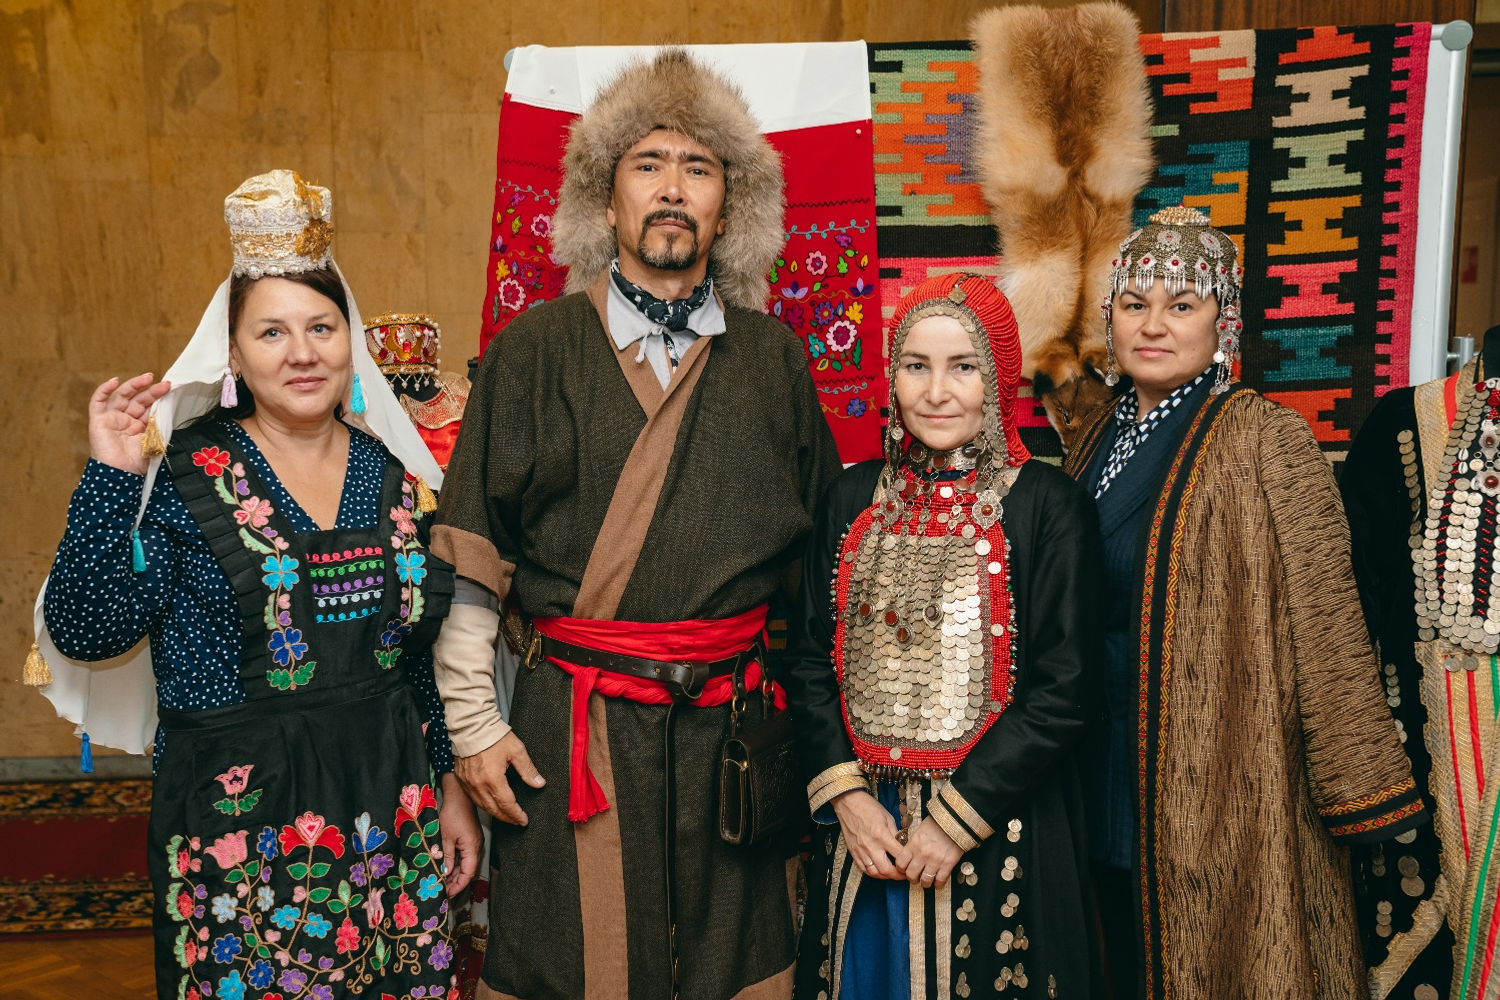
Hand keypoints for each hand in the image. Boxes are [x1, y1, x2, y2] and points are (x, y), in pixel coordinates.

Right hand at [89, 374, 170, 474]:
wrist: (121, 475)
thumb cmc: (138, 462)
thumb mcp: (154, 440)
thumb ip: (158, 424)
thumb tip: (169, 408)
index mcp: (139, 425)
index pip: (148, 406)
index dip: (157, 397)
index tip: (170, 390)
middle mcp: (125, 419)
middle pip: (137, 399)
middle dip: (150, 390)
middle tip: (165, 384)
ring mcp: (111, 418)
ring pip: (121, 396)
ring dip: (133, 385)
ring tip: (148, 377)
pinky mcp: (98, 420)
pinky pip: (97, 401)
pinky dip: (104, 390)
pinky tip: (114, 381)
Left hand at [438, 772, 482, 896]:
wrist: (459, 794)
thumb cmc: (452, 813)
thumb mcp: (445, 837)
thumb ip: (446, 856)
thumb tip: (444, 873)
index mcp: (472, 847)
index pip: (468, 873)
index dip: (459, 885)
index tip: (448, 894)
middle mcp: (476, 847)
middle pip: (468, 870)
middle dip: (456, 882)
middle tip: (442, 891)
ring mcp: (474, 842)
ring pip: (465, 864)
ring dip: (455, 873)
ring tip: (441, 882)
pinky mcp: (469, 838)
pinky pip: (464, 856)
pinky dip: (455, 863)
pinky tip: (445, 867)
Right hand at [453, 730, 544, 825]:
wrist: (470, 726)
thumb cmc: (493, 736)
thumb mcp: (516, 750)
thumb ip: (528, 770)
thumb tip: (539, 783)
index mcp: (493, 780)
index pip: (507, 805)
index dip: (516, 815)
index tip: (524, 820)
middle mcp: (478, 785)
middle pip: (494, 810)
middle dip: (507, 818)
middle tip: (517, 822)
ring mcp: (468, 783)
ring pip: (482, 806)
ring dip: (495, 813)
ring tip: (506, 816)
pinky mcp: (461, 779)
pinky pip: (473, 798)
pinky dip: (483, 804)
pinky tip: (490, 804)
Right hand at [831, 789, 904, 879]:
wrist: (848, 803)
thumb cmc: (869, 807)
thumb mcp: (888, 817)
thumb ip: (895, 833)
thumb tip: (902, 845)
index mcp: (882, 835)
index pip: (899, 855)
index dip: (907, 862)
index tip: (911, 863)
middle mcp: (871, 845)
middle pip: (886, 869)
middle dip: (897, 875)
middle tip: (904, 874)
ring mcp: (861, 850)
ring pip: (874, 872)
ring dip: (885, 876)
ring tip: (892, 874)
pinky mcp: (853, 852)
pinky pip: (863, 869)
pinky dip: (873, 873)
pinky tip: (879, 871)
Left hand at [895, 817, 962, 887]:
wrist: (956, 821)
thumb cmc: (937, 823)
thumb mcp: (919, 830)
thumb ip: (913, 844)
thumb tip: (909, 855)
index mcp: (913, 844)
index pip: (901, 863)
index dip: (901, 869)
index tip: (904, 870)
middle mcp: (922, 854)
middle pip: (911, 875)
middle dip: (912, 878)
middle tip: (915, 878)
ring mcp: (935, 860)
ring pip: (925, 880)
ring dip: (924, 883)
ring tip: (926, 882)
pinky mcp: (948, 864)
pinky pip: (940, 880)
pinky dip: (938, 884)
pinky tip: (938, 884)